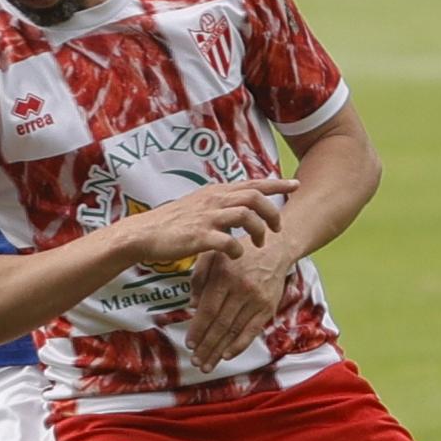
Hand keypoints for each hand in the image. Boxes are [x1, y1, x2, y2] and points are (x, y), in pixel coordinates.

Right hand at [122, 178, 297, 273]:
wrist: (144, 234)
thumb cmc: (172, 223)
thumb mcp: (199, 204)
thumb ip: (220, 202)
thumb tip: (239, 203)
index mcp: (216, 192)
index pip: (252, 183)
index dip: (276, 183)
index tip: (295, 185)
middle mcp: (214, 200)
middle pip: (255, 197)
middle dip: (272, 213)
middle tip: (277, 229)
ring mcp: (207, 217)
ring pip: (246, 215)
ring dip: (258, 231)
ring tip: (259, 245)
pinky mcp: (200, 237)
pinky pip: (229, 241)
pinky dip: (238, 250)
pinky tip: (236, 257)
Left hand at [184, 239, 290, 371]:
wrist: (275, 249)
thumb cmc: (238, 253)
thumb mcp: (213, 256)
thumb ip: (199, 278)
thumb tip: (192, 305)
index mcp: (225, 276)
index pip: (209, 309)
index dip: (198, 329)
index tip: (188, 344)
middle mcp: (241, 289)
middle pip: (221, 324)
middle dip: (206, 346)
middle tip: (195, 361)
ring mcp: (257, 300)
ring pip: (235, 331)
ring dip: (219, 350)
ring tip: (207, 364)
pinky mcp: (268, 308)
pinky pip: (252, 331)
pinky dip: (239, 345)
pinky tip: (226, 356)